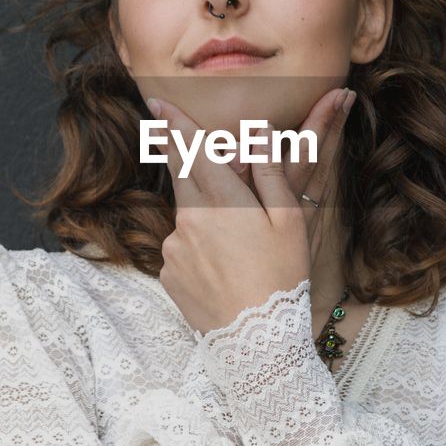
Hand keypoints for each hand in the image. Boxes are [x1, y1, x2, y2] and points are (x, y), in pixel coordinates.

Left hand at [148, 88, 351, 334]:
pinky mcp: (169, 275)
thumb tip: (257, 133)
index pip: (191, 151)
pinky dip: (200, 253)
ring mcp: (174, 250)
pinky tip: (225, 274)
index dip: (173, 124)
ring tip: (240, 256)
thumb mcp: (288, 222)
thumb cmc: (282, 278)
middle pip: (183, 178)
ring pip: (189, 220)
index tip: (156, 103)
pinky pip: (183, 251)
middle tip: (189, 150)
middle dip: (184, 160)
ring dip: (208, 223)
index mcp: (221, 202)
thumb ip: (270, 173)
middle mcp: (189, 221)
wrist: (257, 343)